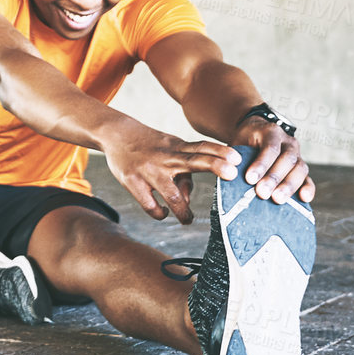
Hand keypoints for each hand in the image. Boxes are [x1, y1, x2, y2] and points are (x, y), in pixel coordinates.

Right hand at [99, 119, 240, 224]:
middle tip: (233, 174)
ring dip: (183, 211)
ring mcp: (149, 170)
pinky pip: (150, 205)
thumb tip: (186, 203)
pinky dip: (159, 213)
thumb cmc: (150, 147)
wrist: (116, 134)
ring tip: (187, 220)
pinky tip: (163, 213)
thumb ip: (183, 176)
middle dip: (215, 166)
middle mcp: (166, 157)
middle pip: (194, 160)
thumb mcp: (170, 151)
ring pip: (171, 194)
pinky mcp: (132, 182)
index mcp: (178, 148)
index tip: (238, 158)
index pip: (202, 148)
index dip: (220, 152)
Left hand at [234, 119, 315, 203]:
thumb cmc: (245, 142)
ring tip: (277, 199)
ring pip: (300, 168)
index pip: (270, 148)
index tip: (250, 179)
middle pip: (287, 159)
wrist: (256, 134)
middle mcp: (288, 142)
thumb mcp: (239, 143)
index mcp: (271, 132)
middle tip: (262, 193)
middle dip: (274, 177)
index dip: (261, 164)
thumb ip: (236, 157)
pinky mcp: (301, 167)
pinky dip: (308, 188)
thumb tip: (228, 175)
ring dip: (289, 185)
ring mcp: (297, 154)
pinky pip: (308, 177)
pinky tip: (304, 198)